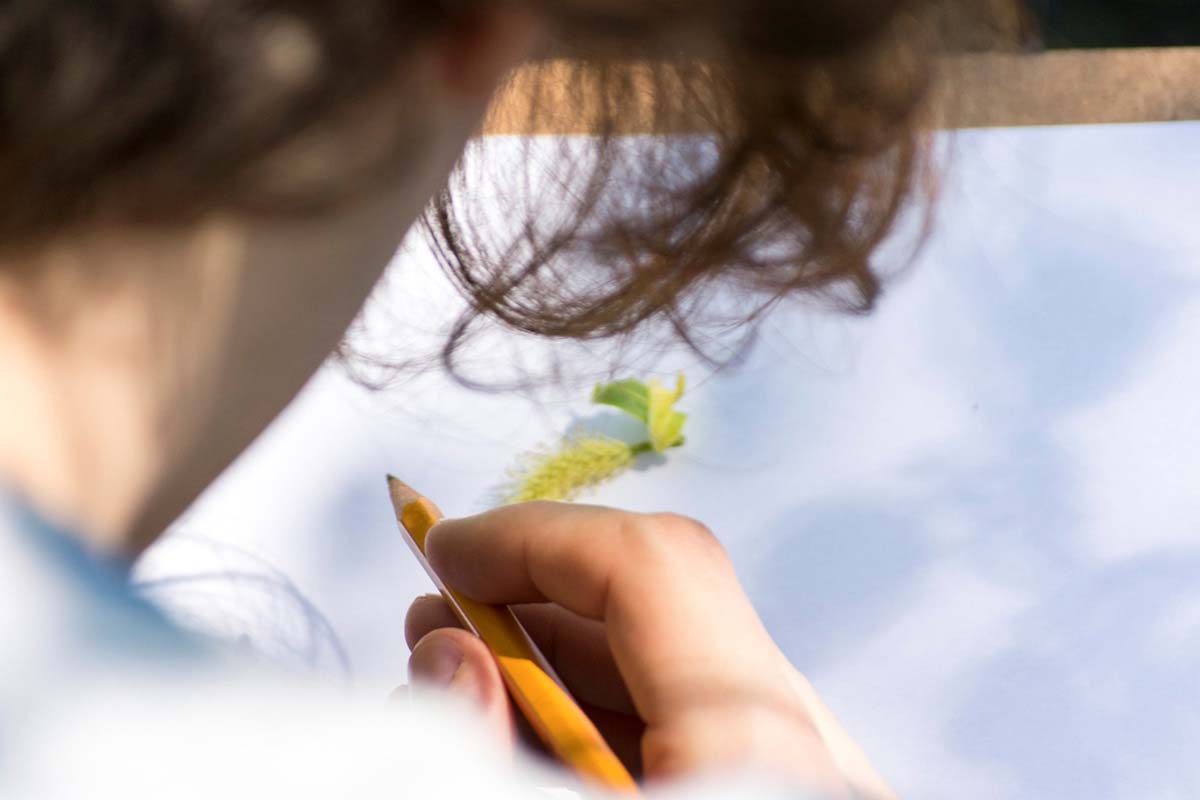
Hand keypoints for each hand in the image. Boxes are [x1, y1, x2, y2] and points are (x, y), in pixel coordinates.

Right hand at [405, 502, 892, 797]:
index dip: (531, 535)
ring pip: (679, 665)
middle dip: (532, 598)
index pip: (650, 564)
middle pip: (664, 608)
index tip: (444, 550)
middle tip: (438, 620)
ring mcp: (808, 771)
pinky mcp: (787, 791)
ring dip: (563, 659)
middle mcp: (805, 748)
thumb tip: (448, 650)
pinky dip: (609, 714)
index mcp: (756, 748)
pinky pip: (695, 719)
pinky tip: (538, 736)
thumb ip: (482, 743)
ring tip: (469, 683)